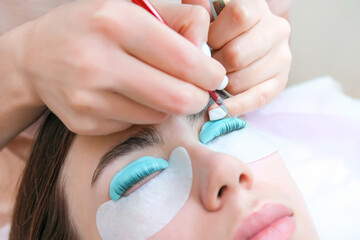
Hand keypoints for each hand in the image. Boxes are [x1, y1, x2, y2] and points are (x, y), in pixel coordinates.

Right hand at [16, 0, 225, 134]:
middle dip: (199, 97)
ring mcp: (88, 98)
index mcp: (114, 23)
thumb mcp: (131, 8)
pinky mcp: (84, 123)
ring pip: (160, 114)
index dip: (210, 73)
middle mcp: (97, 62)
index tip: (215, 75)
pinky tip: (128, 96)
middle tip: (199, 90)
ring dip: (169, 104)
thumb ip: (177, 21)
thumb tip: (208, 53)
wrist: (36, 58)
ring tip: (155, 86)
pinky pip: (136, 124)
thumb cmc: (91, 28)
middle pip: (178, 98)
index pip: (185, 60)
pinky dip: (144, 112)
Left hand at [184, 0, 290, 116]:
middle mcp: (277, 29)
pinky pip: (257, 98)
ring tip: (215, 78)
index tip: (204, 43)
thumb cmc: (222, 29)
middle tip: (206, 67)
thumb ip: (199, 10)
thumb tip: (196, 11)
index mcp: (258, 7)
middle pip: (237, 55)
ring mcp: (283, 56)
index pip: (238, 17)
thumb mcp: (209, 13)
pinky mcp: (282, 80)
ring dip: (221, 84)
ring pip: (242, 80)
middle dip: (214, 65)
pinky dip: (235, 106)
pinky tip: (219, 109)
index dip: (214, 34)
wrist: (247, 40)